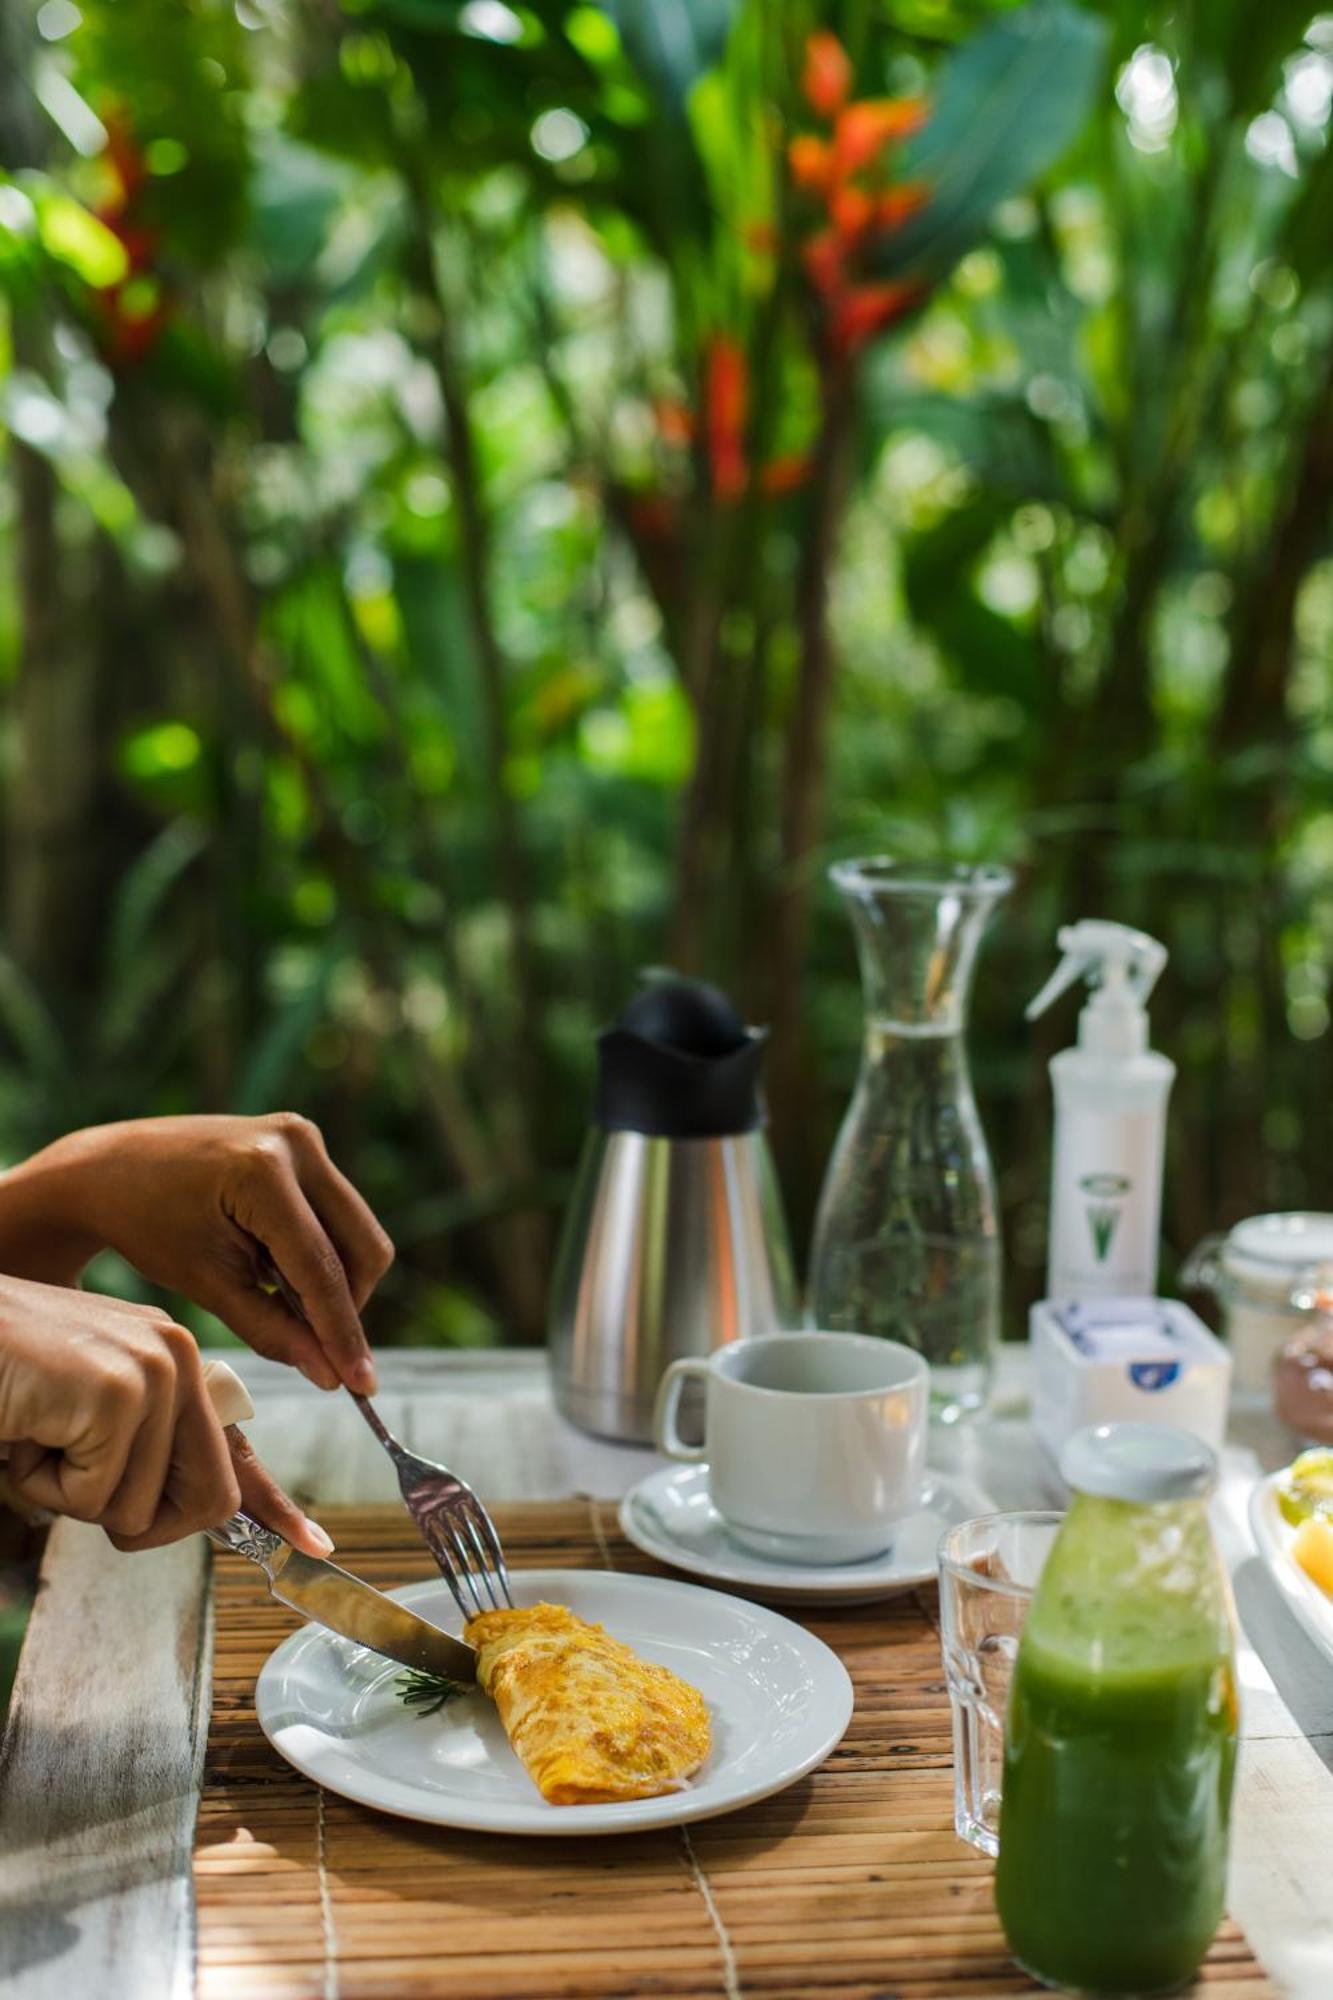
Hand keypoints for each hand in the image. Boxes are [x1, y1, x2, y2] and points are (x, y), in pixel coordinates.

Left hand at [0, 1114, 392, 1393]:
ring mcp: (304, 1137)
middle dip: (347, 1306)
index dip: (343, 1332)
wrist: (113, 1169)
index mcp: (263, 1172)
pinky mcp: (304, 1143)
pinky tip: (276, 1270)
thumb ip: (272, 1331)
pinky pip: (339, 1215)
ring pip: (358, 1233)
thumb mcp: (207, 1286)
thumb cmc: (148, 1227)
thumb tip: (332, 1376)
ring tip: (279, 1300)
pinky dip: (321, 1255)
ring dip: (334, 1281)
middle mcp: (296, 1143)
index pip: (321, 1268)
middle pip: (363, 1247)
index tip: (362, 1386)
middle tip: (318, 1348)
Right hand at [0, 1274, 330, 1553]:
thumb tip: (210, 1509)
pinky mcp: (118, 1392)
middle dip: (134, 1519)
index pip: (235, 1447)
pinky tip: (23, 1427)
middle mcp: (178, 1357)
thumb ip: (140, 1452)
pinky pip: (94, 1497)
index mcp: (175, 1362)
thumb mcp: (82, 1418)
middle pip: (209, 1499)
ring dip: (67, 1494)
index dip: (273, 1508)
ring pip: (138, 1509)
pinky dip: (43, 1484)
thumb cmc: (4, 1381)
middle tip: (70, 1473)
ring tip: (34, 1430)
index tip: (316, 1545)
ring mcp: (154, 1370)